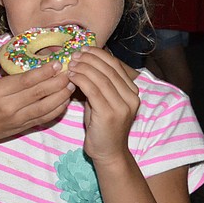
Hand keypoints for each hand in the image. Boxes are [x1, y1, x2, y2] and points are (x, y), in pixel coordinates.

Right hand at [0, 51, 73, 146]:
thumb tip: (7, 43)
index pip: (26, 80)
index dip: (44, 72)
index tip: (56, 63)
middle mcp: (10, 105)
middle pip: (39, 92)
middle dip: (58, 81)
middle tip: (69, 70)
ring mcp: (19, 118)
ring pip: (46, 106)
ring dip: (62, 95)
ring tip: (71, 83)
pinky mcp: (25, 126)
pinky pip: (46, 118)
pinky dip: (58, 108)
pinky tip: (65, 99)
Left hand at [67, 47, 138, 162]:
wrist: (108, 153)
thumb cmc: (102, 126)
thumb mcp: (104, 101)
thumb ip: (100, 84)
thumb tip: (86, 61)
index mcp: (132, 92)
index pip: (116, 65)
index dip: (99, 54)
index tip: (84, 49)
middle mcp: (131, 97)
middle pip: (109, 69)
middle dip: (89, 58)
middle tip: (74, 54)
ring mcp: (122, 106)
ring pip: (101, 78)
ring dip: (83, 67)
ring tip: (70, 63)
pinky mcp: (109, 114)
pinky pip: (93, 90)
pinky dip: (81, 80)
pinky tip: (71, 76)